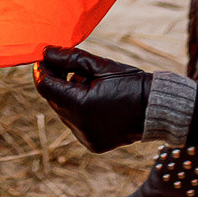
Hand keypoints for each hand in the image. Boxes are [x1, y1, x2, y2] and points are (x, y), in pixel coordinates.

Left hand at [34, 46, 150, 153]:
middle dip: (57, 82)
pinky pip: (76, 124)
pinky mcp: (92, 144)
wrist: (156, 108)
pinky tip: (96, 100)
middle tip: (66, 65)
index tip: (42, 58)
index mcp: (81, 105)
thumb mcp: (100, 65)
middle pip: (54, 99)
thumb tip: (45, 52)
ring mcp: (86, 138)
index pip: (46, 86)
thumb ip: (69, 58)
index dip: (41, 70)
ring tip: (90, 83)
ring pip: (64, 112)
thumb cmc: (130, 82)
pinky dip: (79, 111)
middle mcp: (80, 126)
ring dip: (68, 96)